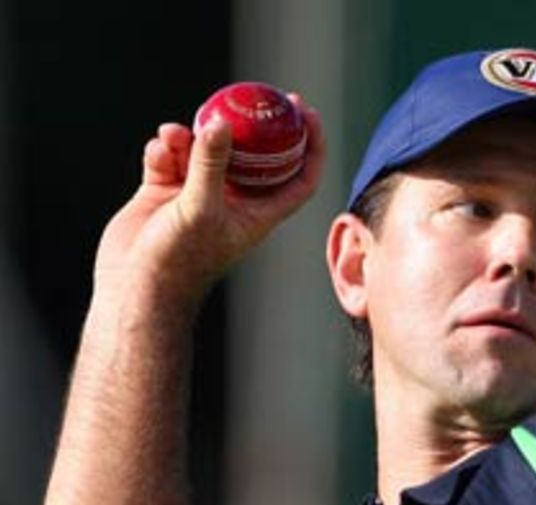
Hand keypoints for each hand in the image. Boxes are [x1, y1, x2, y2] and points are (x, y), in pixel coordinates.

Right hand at [92, 93, 325, 311]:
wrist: (135, 288)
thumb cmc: (178, 259)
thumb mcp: (200, 208)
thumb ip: (211, 165)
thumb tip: (222, 123)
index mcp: (258, 213)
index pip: (298, 177)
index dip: (310, 145)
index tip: (307, 112)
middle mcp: (232, 203)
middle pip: (252, 156)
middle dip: (250, 125)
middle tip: (247, 95)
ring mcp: (198, 197)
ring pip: (204, 152)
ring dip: (191, 137)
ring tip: (174, 133)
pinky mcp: (165, 194)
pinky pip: (170, 158)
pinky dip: (164, 149)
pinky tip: (157, 148)